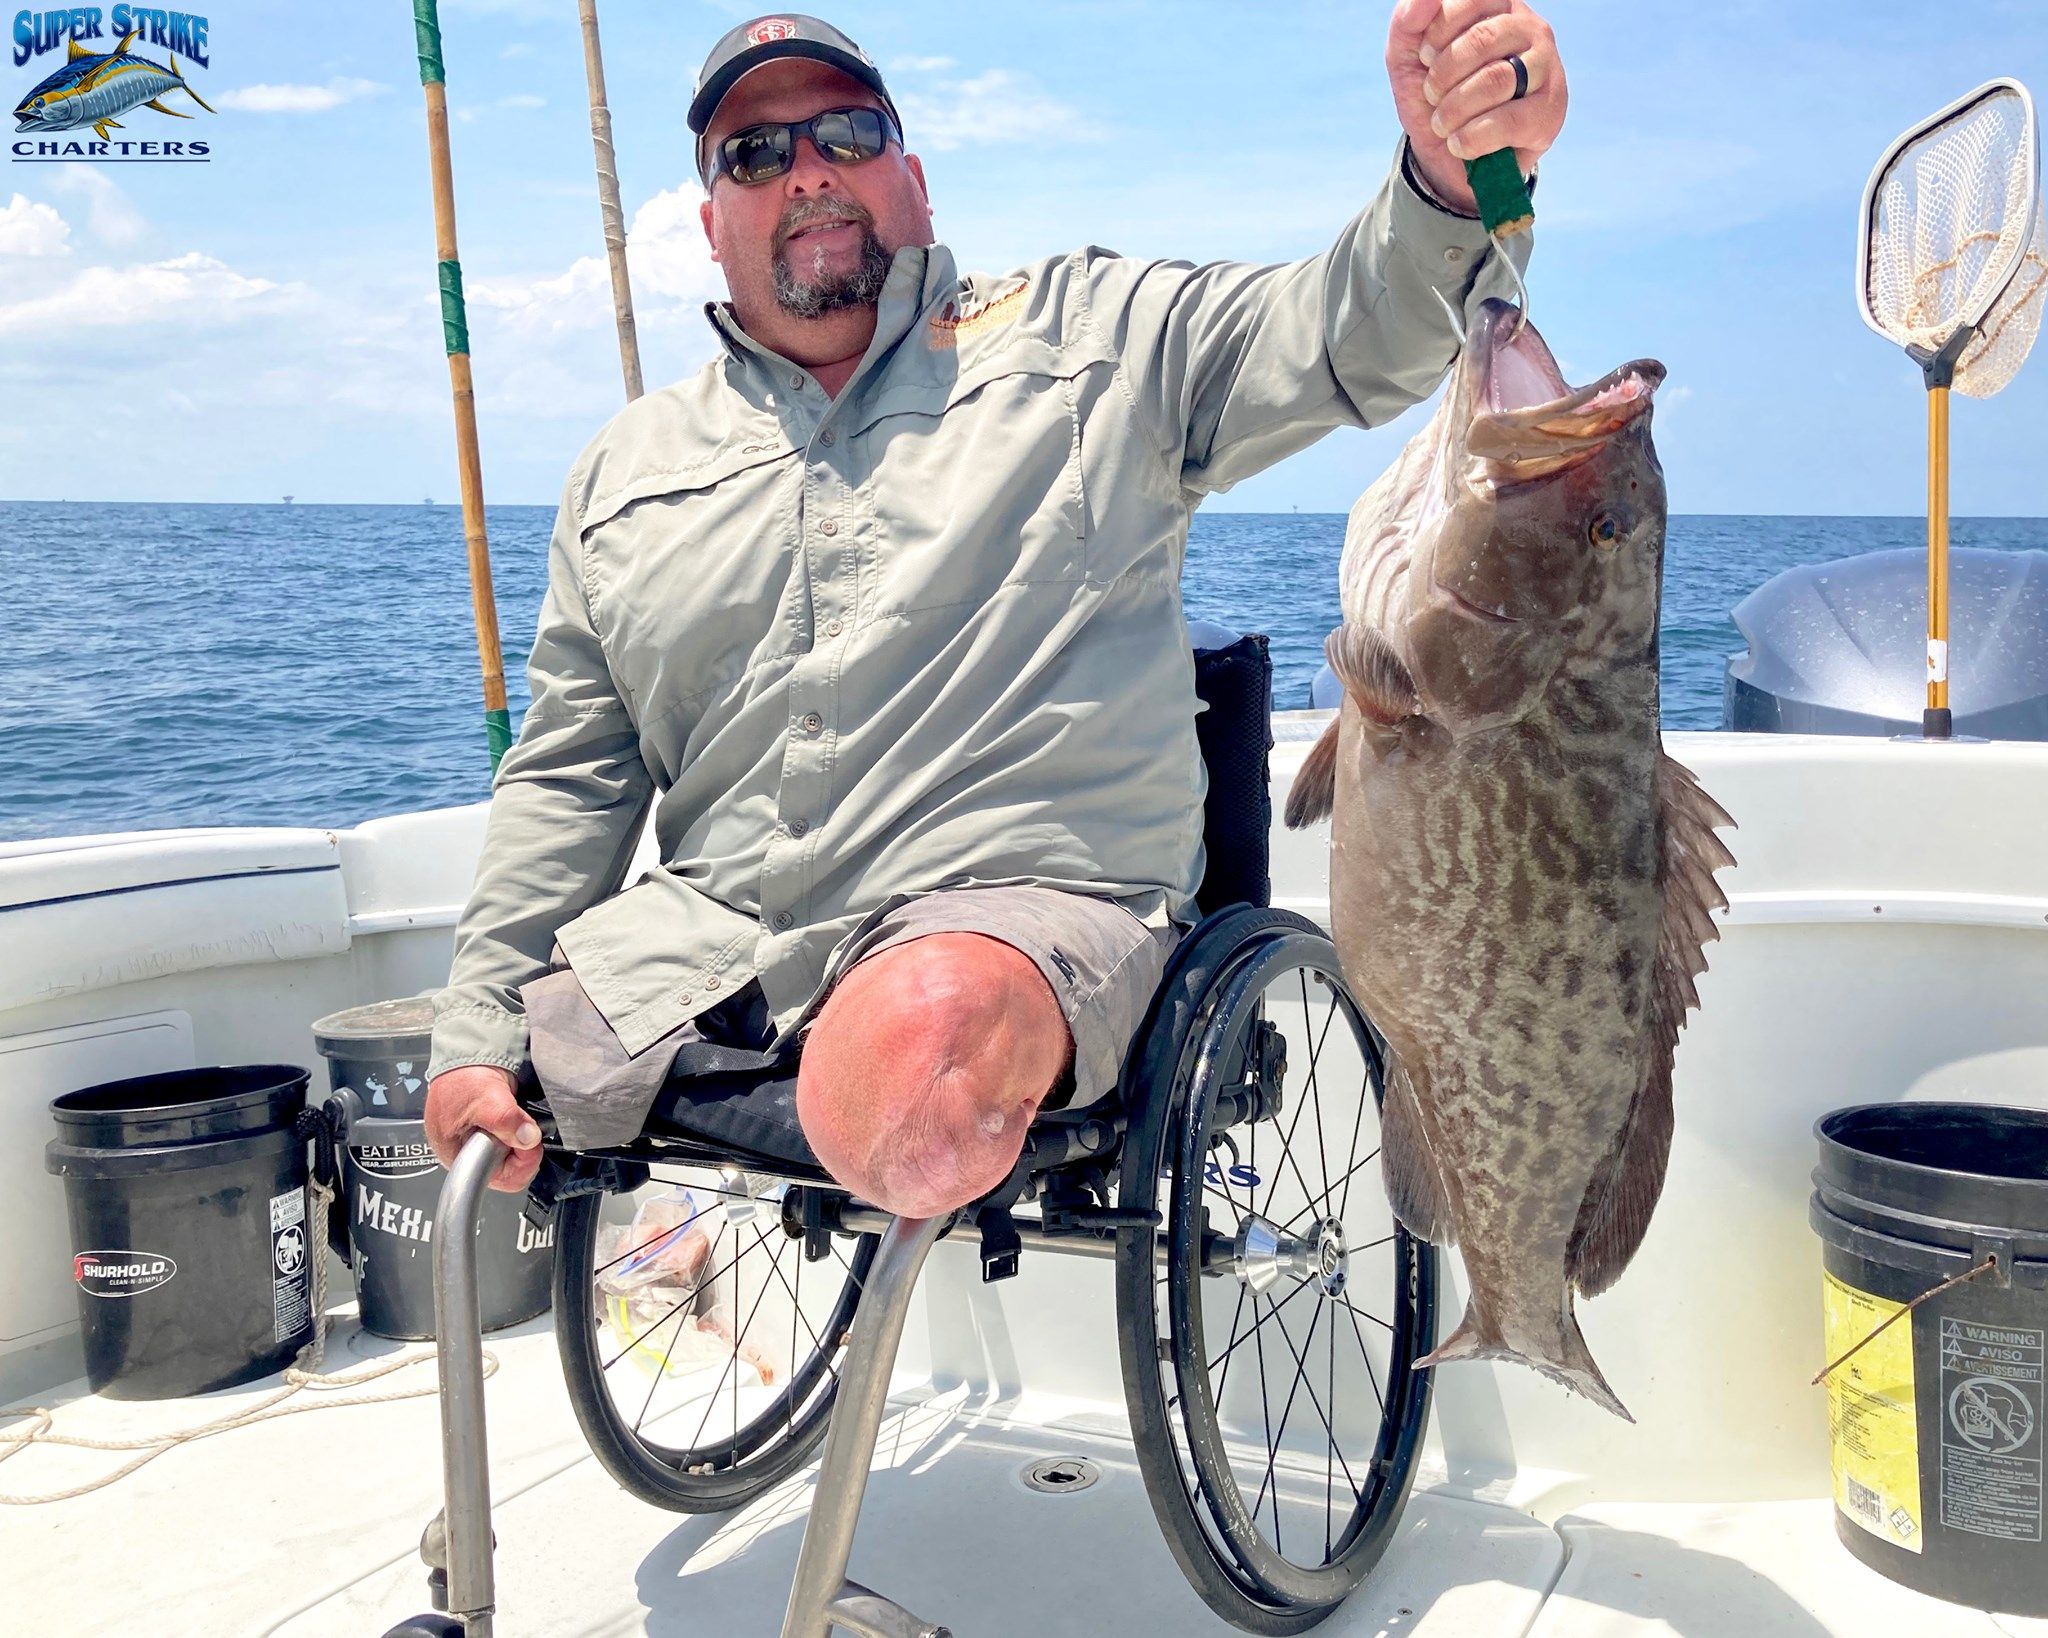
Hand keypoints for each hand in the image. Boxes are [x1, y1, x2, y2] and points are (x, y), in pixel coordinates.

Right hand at [425, 1062, 543, 1191]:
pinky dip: (524, 1128)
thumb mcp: (485, 1099)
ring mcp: (482, 1144)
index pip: (501, 1179)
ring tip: (517, 1117)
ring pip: (516, 1155)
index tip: (530, 1143)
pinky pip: (517, 1140)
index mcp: (458, 1156)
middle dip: (524, 1149)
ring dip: (524, 1137)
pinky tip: (518, 1116)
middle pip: (511, 1169)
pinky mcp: (495, 1132)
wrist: (466, 1056)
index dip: (521, 1163)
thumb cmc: (461, 1078)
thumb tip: (528, 1138)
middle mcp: (469, 1154)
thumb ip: (505, 1121)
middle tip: (523, 1126)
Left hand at [1387, 0, 1566, 214]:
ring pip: (1495, 80)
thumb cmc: (1433, 95)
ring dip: (1454, 110)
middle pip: (1483, 40)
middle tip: (1432, 97)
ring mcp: (1546, 68)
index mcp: (1498, 7)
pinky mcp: (1549, 112)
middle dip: (1443, 76)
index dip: (1438, 33)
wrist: (1448, 154)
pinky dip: (1471, 138)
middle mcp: (1530, 29)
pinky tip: (1459, 144)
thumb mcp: (1408, 57)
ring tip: (1442, 124)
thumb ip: (1408, 21)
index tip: (1424, 59)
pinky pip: (1509, 121)